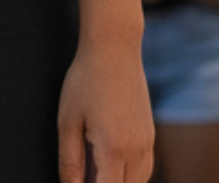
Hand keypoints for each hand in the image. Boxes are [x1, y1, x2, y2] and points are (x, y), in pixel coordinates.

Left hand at [58, 38, 152, 182]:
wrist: (114, 48)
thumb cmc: (86, 80)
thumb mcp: (68, 120)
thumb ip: (70, 161)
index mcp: (113, 149)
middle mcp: (136, 151)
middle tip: (84, 174)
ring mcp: (147, 144)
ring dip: (118, 182)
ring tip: (94, 170)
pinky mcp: (150, 136)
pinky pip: (144, 169)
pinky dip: (130, 176)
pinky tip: (110, 165)